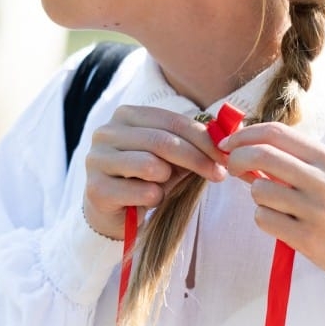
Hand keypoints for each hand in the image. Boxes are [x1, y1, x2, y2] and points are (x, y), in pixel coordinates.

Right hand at [83, 105, 228, 239]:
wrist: (113, 210)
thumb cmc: (145, 177)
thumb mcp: (170, 156)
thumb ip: (191, 142)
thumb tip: (228, 133)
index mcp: (125, 115)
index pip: (172, 121)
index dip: (204, 139)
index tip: (226, 155)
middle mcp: (106, 132)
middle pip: (163, 141)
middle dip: (198, 159)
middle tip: (219, 174)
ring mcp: (96, 160)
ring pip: (151, 165)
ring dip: (168, 180)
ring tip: (162, 186)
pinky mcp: (96, 188)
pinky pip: (143, 192)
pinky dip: (154, 199)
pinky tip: (147, 200)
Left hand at [219, 123, 324, 288]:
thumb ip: (296, 158)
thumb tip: (244, 146)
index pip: (275, 133)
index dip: (244, 135)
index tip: (229, 143)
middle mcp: (323, 181)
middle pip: (261, 155)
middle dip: (237, 159)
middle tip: (233, 167)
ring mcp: (316, 210)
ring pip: (259, 190)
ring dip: (256, 196)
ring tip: (275, 204)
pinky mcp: (308, 238)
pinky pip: (263, 219)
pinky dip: (264, 219)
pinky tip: (282, 224)